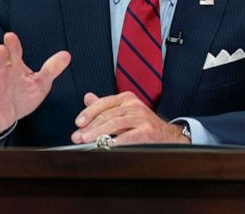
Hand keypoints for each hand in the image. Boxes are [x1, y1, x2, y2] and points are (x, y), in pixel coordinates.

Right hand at [0, 32, 70, 136]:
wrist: (6, 116)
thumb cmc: (23, 95)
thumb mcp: (40, 83)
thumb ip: (51, 69)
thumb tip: (67, 55)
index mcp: (14, 66)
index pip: (13, 52)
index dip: (12, 44)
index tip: (10, 36)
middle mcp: (0, 73)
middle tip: (1, 49)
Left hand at [70, 92, 189, 144]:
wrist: (167, 136)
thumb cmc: (142, 124)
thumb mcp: (124, 111)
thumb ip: (105, 105)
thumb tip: (87, 97)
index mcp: (127, 98)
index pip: (103, 103)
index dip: (89, 112)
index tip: (78, 123)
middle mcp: (134, 105)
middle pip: (107, 114)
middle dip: (90, 127)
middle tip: (77, 136)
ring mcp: (141, 117)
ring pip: (115, 124)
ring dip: (98, 133)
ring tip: (86, 140)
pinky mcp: (147, 131)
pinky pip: (128, 136)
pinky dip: (115, 141)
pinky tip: (106, 145)